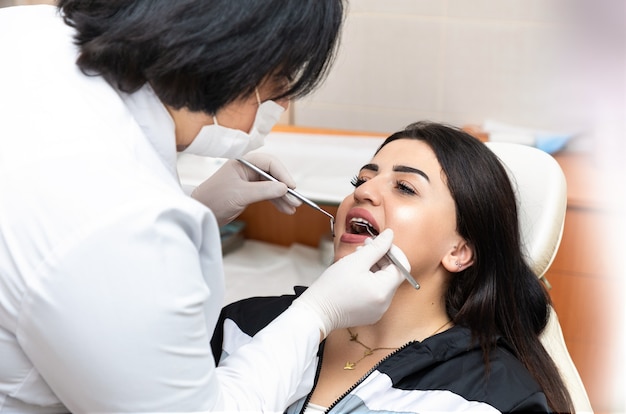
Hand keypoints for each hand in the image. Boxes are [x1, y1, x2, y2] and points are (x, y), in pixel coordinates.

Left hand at [191, 153, 300, 225]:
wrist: (201, 212)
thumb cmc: (214, 198)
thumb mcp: (240, 194)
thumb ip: (263, 190)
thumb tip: (284, 188)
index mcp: (243, 162)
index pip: (269, 163)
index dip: (282, 174)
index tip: (291, 187)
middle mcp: (248, 169)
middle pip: (273, 174)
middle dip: (285, 188)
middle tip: (296, 200)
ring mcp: (249, 181)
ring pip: (272, 186)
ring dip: (283, 197)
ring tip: (293, 208)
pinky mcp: (249, 192)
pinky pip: (268, 194)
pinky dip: (277, 202)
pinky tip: (285, 209)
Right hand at [292, 229, 406, 336]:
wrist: (315, 311)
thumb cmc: (332, 286)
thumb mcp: (355, 261)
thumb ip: (376, 247)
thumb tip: (390, 235)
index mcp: (383, 291)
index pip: (402, 267)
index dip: (393, 251)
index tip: (379, 244)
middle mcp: (385, 303)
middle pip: (393, 275)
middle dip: (381, 258)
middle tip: (364, 247)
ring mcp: (378, 310)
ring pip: (384, 283)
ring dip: (375, 268)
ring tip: (357, 260)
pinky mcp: (370, 314)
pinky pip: (377, 293)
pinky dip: (370, 281)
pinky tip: (355, 275)